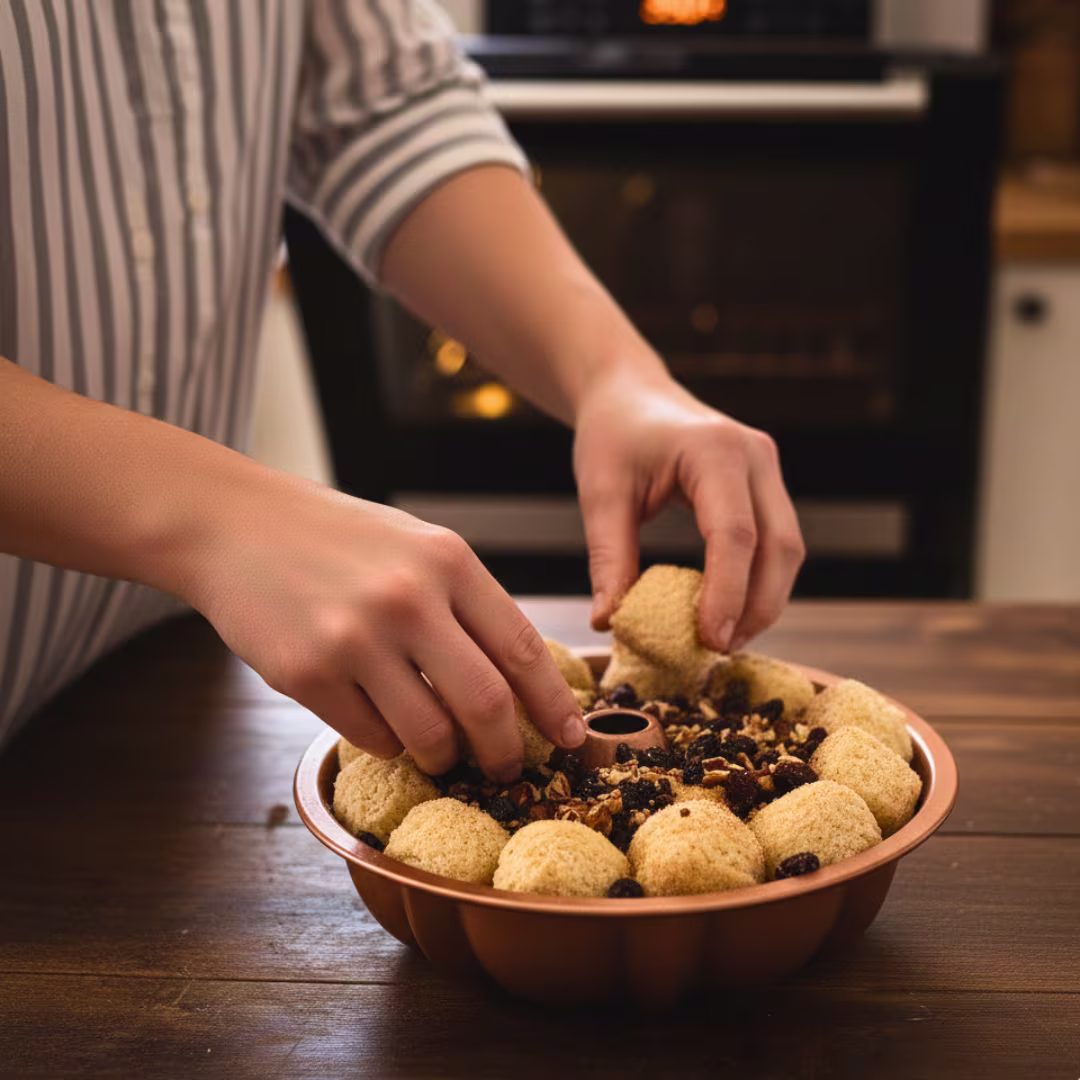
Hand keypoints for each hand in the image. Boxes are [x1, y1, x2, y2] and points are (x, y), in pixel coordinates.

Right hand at [182, 472, 585, 781]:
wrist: (236, 524)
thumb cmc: (337, 537)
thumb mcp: (417, 546)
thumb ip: (465, 603)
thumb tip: (516, 680)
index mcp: (447, 561)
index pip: (522, 648)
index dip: (554, 703)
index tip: (573, 737)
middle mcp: (408, 599)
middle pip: (485, 705)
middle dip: (505, 751)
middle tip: (506, 767)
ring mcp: (355, 639)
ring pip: (428, 735)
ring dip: (442, 756)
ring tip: (437, 748)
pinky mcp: (307, 674)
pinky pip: (371, 738)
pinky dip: (387, 743)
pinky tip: (378, 718)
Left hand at [572, 367, 804, 652]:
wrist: (629, 393)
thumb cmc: (612, 436)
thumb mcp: (601, 494)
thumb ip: (609, 558)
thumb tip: (609, 623)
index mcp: (714, 450)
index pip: (735, 534)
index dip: (727, 593)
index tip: (709, 639)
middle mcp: (755, 455)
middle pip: (780, 546)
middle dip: (758, 606)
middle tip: (719, 651)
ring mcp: (767, 467)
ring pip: (788, 548)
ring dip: (765, 599)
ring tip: (725, 639)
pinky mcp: (766, 483)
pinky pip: (776, 540)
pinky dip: (760, 580)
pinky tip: (731, 610)